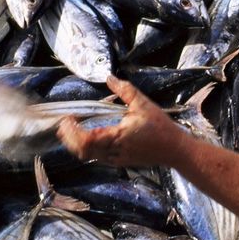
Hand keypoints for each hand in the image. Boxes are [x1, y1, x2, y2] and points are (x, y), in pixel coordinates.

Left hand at [56, 74, 185, 168]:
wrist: (174, 150)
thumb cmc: (160, 127)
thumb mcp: (143, 104)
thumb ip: (125, 90)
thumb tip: (109, 77)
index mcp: (118, 138)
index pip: (86, 141)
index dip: (72, 132)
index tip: (68, 119)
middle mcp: (114, 152)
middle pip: (82, 151)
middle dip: (69, 139)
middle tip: (64, 124)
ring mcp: (116, 159)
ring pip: (88, 156)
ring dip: (76, 144)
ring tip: (71, 129)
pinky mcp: (119, 162)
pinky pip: (97, 157)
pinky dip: (87, 147)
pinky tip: (87, 135)